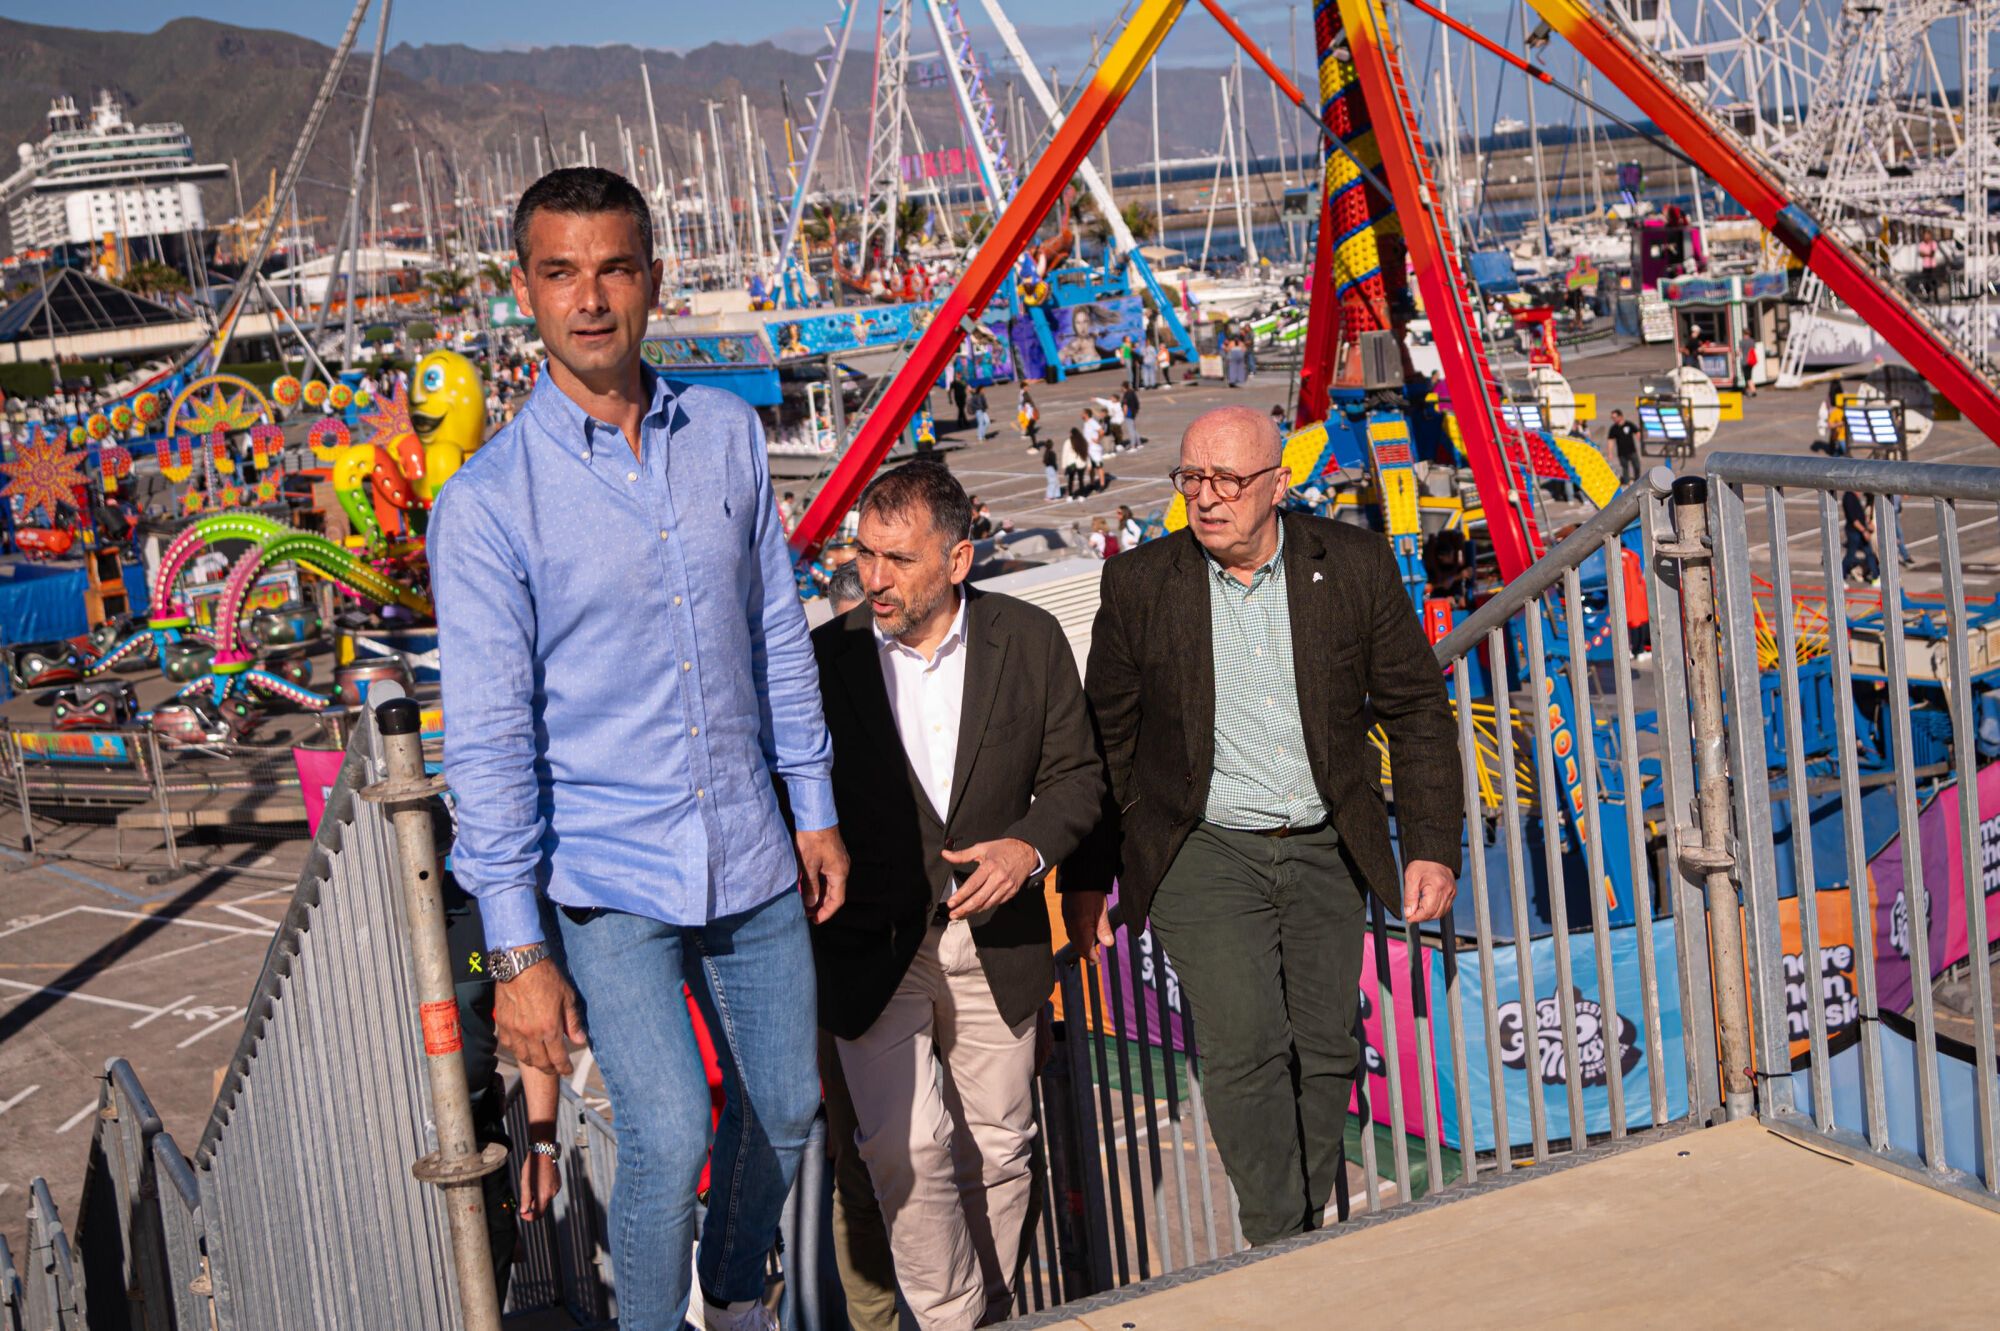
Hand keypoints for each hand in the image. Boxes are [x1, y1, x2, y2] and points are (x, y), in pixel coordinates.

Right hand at [495, 959, 586, 1077]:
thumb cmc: (546, 978)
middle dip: (550, 1069)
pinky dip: (517, 1050)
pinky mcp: (502, 1024)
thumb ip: (573, 1022)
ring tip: (540, 1061)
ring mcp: (514, 1030)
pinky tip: (522, 1048)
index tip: (567, 1070)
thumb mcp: (567, 998)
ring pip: (523, 1057)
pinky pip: (508, 1045)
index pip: (558, 1058)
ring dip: (533, 1062)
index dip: (564, 1068)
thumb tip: (580, 1040)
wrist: (521, 965)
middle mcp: (531, 1034)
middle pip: (540, 1062)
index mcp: (549, 1029)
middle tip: (555, 1069)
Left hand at [519, 1139, 561, 1221]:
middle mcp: (552, 1194)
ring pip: (545, 1199)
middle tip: (526, 1194)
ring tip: (533, 1183)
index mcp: (543, 1195)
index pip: (537, 1215)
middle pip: (541, 1207)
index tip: (523, 1214)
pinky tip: (539, 1180)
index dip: (529, 1217)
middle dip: (533, 1204)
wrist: (543, 1153)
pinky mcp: (558, 1183)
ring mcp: (556, 1188)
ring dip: (538, 1196)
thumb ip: (524, 1199)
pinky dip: (543, 1191)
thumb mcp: (525, 1184)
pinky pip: (549, 1192)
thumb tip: (523, 1211)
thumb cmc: (532, 1168)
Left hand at [796, 825, 848, 923]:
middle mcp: (842, 868)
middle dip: (821, 905)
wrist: (816, 816)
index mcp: (839, 872)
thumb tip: (810, 904)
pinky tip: (806, 886)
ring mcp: (837, 862)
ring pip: (830, 885)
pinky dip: (818, 884)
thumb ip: (810, 886)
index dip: (826, 912)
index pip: (836, 900)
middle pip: (834, 893)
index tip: (814, 920)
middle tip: (806, 913)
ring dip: (819, 895)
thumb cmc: (812, 838)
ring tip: (804, 902)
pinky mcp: (831, 856)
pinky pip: (827, 876)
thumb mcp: (808, 865)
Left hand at [940, 837, 1039, 918]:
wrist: (1027, 851)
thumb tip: (945, 854)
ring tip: (961, 914)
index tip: (951, 903)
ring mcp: (1007, 887)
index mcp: (990, 867)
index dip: (960, 896)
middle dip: (964, 909)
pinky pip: (996, 903)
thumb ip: (962, 855)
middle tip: (953, 914)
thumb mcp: (981, 848)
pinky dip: (985, 907)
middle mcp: (999, 879)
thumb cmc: (1002, 849)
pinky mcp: (1012, 892)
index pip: (972, 885)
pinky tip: (976, 909)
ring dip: (973, 911)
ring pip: (988, 904)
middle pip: (979, 899)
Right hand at [1062, 889, 1115, 961]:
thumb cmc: (1091, 892)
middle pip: (1077, 946)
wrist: (1079, 876)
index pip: (1085, 948)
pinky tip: (1081, 934)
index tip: (1097, 961)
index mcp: (1080, 927)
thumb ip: (1104, 929)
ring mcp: (1067, 919)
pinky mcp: (1066, 913)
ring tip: (1088, 950)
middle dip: (1085, 954)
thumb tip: (1108, 945)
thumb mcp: (1101, 911)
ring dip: (1080, 946)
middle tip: (1093, 960)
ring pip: (1073, 938)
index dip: (1092, 956)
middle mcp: (1071, 925)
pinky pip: (1070, 930)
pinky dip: (1076, 937)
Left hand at [1402, 859, 1457, 924]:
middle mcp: (1447, 891)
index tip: (1409, 918)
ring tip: (1418, 908)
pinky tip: (1427, 905)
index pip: (1428, 911)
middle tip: (1411, 914)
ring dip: (1429, 915)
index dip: (1417, 917)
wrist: (1434, 854)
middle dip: (1422, 917)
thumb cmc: (1422, 863)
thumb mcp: (1411, 878)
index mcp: (1437, 887)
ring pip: (1441, 913)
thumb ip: (1409, 897)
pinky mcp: (1453, 892)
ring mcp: (1452, 892)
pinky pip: (1445, 907)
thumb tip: (1409, 913)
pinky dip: (1436, 910)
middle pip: (1435, 914)